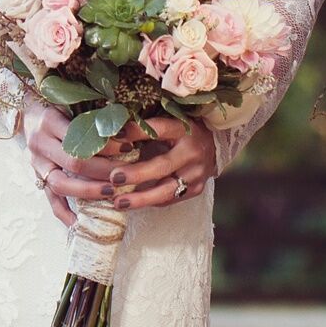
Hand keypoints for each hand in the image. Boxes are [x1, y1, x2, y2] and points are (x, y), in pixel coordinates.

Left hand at [97, 112, 217, 210]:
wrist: (212, 146)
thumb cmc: (181, 131)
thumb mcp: (169, 122)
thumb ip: (146, 128)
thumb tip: (112, 129)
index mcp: (184, 128)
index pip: (159, 129)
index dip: (137, 132)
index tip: (115, 135)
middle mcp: (192, 152)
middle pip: (162, 166)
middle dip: (137, 174)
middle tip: (114, 178)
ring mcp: (196, 174)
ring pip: (167, 190)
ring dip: (141, 198)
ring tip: (119, 202)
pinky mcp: (196, 189)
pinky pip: (170, 199)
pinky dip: (149, 202)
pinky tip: (131, 204)